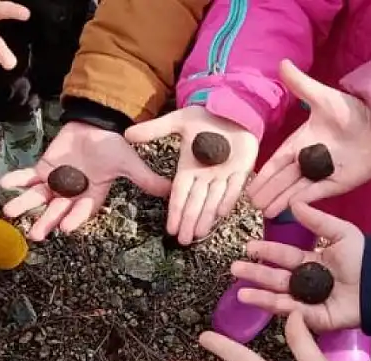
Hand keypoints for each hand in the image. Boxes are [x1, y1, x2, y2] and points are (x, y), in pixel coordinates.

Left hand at [1, 122, 171, 241]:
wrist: (96, 125)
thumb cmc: (112, 146)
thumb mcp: (129, 163)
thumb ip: (145, 179)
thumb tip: (170, 190)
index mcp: (91, 194)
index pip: (82, 210)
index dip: (74, 218)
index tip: (65, 228)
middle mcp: (72, 192)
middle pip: (57, 210)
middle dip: (46, 221)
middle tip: (36, 235)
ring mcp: (56, 181)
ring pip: (38, 196)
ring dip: (25, 204)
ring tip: (11, 212)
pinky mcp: (44, 168)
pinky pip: (28, 175)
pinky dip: (17, 178)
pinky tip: (5, 183)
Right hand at [125, 107, 257, 244]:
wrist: (231, 109)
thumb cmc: (205, 117)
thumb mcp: (179, 121)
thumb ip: (155, 130)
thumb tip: (127, 134)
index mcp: (189, 168)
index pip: (180, 193)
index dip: (175, 211)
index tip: (170, 229)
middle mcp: (205, 175)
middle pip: (196, 202)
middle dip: (189, 221)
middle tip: (184, 241)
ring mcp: (224, 174)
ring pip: (213, 200)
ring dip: (206, 217)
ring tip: (199, 234)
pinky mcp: (242, 169)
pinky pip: (235, 187)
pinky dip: (228, 199)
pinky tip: (222, 214)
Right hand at [232, 202, 363, 331]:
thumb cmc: (365, 257)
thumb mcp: (341, 232)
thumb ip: (317, 220)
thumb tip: (294, 203)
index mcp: (312, 262)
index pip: (284, 257)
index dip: (267, 252)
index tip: (248, 247)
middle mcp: (307, 283)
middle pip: (276, 278)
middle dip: (255, 274)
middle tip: (235, 269)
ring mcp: (311, 302)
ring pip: (280, 298)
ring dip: (260, 295)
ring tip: (240, 292)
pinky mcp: (318, 319)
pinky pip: (296, 314)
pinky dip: (280, 308)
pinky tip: (265, 301)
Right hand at [247, 60, 370, 217]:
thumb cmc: (352, 111)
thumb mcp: (324, 97)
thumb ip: (302, 85)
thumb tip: (282, 62)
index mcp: (302, 142)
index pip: (277, 161)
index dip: (264, 174)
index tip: (249, 186)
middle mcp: (309, 160)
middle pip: (283, 179)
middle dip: (267, 191)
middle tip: (251, 205)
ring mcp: (323, 174)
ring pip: (296, 189)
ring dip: (280, 200)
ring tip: (264, 213)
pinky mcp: (338, 184)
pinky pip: (316, 194)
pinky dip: (303, 202)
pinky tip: (288, 209)